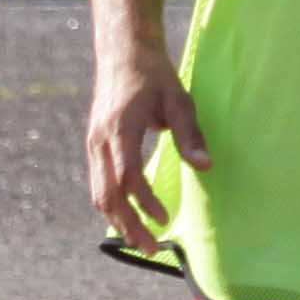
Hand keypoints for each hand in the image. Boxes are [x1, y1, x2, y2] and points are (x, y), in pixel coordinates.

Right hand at [86, 51, 207, 253]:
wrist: (122, 51)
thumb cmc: (154, 75)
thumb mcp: (179, 100)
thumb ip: (190, 135)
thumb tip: (205, 166)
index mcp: (120, 129)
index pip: (128, 176)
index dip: (144, 203)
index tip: (164, 220)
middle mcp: (100, 140)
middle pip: (107, 194)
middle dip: (128, 225)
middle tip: (152, 249)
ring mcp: (93, 144)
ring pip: (98, 193)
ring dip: (118, 221)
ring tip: (141, 241)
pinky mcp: (94, 145)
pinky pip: (98, 183)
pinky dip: (112, 206)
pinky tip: (129, 218)